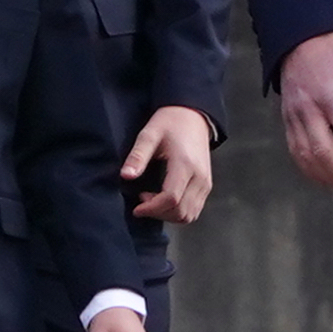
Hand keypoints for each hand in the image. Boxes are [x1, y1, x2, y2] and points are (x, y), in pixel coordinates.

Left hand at [123, 104, 215, 223]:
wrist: (193, 116)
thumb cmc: (169, 123)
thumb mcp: (149, 135)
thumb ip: (137, 156)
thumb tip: (126, 176)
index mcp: (186, 165)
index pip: (171, 198)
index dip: (152, 208)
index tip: (137, 207)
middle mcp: (200, 177)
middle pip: (181, 212)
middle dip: (158, 213)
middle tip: (142, 201)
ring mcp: (206, 183)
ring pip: (189, 215)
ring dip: (168, 215)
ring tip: (152, 200)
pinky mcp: (207, 186)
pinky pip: (194, 210)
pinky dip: (178, 212)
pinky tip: (164, 200)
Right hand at [277, 31, 332, 196]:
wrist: (299, 39)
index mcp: (330, 95)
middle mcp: (308, 109)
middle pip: (323, 151)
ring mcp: (294, 116)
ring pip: (305, 155)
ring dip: (324, 176)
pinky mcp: (287, 120)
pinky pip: (295, 150)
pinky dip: (308, 168)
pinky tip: (324, 176)